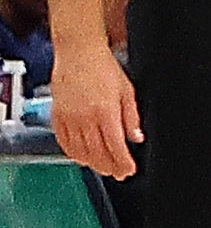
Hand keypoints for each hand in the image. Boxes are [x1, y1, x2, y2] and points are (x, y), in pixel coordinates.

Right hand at [52, 48, 136, 179]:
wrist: (78, 53)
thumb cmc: (104, 68)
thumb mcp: (127, 91)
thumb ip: (132, 117)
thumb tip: (137, 138)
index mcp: (105, 112)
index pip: (116, 146)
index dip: (123, 162)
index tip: (129, 170)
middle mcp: (85, 117)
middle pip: (97, 152)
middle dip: (110, 167)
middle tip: (119, 174)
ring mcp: (68, 117)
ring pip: (79, 150)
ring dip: (93, 163)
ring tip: (104, 169)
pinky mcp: (57, 116)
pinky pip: (64, 141)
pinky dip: (73, 153)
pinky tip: (82, 158)